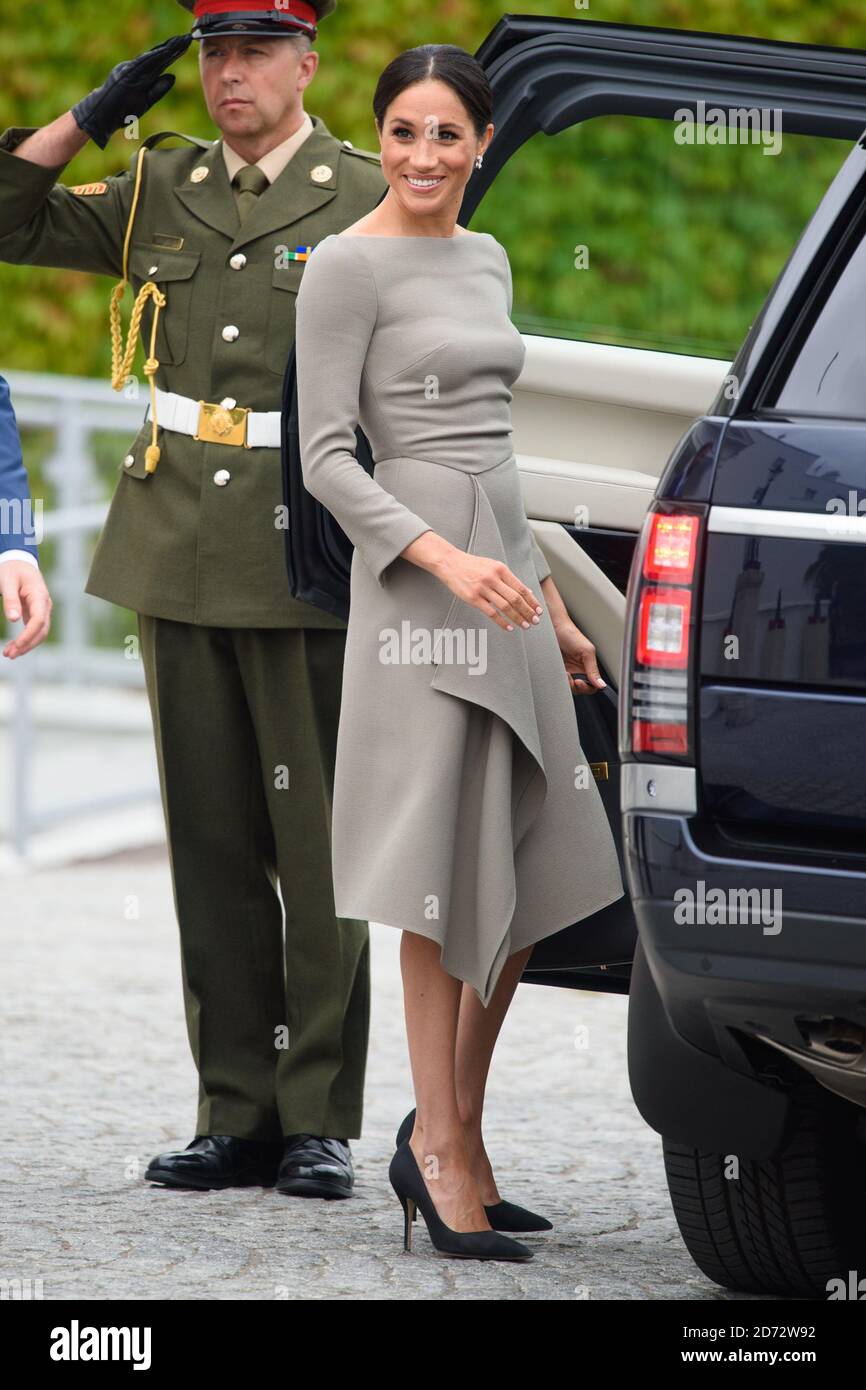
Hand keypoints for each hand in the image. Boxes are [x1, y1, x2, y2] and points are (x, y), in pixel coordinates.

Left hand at [1, 563, 51, 657]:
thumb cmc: (12, 569)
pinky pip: (34, 630)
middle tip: (9, 655)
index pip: (38, 620)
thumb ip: (10, 599)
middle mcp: (44, 605)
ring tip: (9, 654)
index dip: (29, 634)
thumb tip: (13, 619)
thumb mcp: (7, 581)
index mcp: (39, 596)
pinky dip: (25, 640)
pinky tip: (14, 646)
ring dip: (26, 645)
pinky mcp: (36, 613)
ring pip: (39, 633)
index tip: (16, 644)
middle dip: (27, 645)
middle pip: (41, 631)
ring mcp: (42, 610)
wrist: (19, 562)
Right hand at [71, 33, 193, 148]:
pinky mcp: (124, 77)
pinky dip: (151, 58)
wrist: (101, 117)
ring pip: (150, 58)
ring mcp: (128, 71)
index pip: (158, 62)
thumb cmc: (121, 111)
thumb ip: (158, 89)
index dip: (172, 53)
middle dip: (172, 47)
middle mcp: (134, 69)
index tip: (185, 45)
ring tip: (178, 42)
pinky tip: (162, 53)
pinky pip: (139, 66)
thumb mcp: (145, 101)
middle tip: (186, 38)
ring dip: (165, 50)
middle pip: (157, 57)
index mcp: (139, 74)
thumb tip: (172, 76)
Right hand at [429, 545, 542, 632]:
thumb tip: (527, 592)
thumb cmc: (472, 565)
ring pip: (505, 607)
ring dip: (517, 618)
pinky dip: (502, 621)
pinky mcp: (473, 598)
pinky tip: (509, 627)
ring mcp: (482, 588)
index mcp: (501, 569)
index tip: (538, 610)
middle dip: (528, 611)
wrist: (450, 562)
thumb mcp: (493, 566)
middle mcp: (493, 578)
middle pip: (516, 598)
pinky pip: (491, 613)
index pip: (521, 588)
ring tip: (525, 625)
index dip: (532, 601)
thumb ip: (509, 579)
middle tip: (535, 621)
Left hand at [554, 618, 605, 693]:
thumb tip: (601, 685)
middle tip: (570, 676)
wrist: (553, 628)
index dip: (587, 688)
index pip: (592, 686)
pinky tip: (558, 671)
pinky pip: (559, 682)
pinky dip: (558, 680)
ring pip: (569, 688)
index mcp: (588, 667)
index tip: (580, 682)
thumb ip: (593, 670)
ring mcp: (567, 672)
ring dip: (566, 683)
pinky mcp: (556, 671)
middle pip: (580, 690)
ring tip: (564, 672)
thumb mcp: (586, 651)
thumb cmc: (571, 635)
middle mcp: (578, 671)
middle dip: (575, 686)